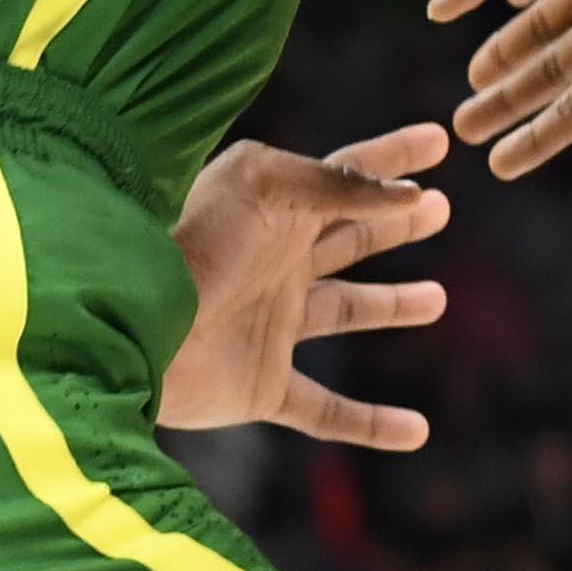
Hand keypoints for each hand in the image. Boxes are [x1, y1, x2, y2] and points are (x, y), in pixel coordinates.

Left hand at [161, 126, 451, 450]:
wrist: (129, 324)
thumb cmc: (191, 239)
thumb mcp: (264, 182)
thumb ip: (336, 184)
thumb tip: (408, 193)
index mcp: (276, 209)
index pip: (349, 174)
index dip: (394, 157)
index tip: (441, 139)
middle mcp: (276, 264)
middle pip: (350, 238)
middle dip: (396, 222)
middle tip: (442, 208)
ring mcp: (270, 326)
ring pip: (345, 312)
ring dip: (392, 306)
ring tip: (437, 299)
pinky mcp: (259, 386)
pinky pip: (326, 413)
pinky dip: (371, 426)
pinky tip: (416, 431)